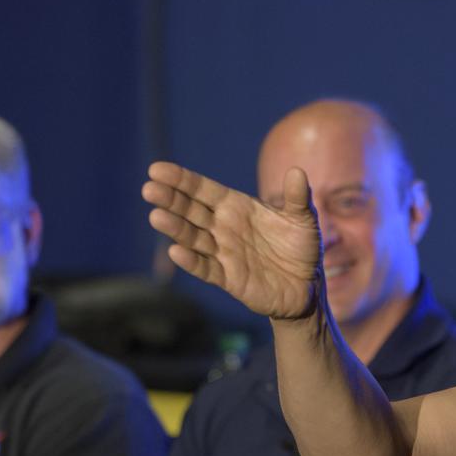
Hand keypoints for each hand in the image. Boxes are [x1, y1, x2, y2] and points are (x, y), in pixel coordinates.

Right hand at [142, 161, 322, 320]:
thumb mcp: (303, 219)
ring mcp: (223, 252)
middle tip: (149, 189)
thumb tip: (296, 171)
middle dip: (170, 200)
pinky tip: (176, 250)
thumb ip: (297, 197)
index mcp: (237, 207)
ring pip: (192, 238)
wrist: (307, 286)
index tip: (157, 170)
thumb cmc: (300, 247)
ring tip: (156, 216)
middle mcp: (224, 227)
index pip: (203, 190)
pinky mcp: (228, 278)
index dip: (181, 180)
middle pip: (190, 211)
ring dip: (175, 228)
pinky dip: (191, 261)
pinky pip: (206, 268)